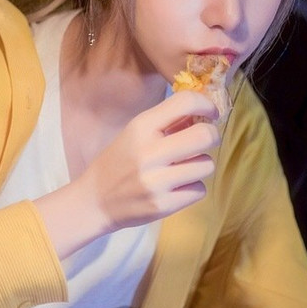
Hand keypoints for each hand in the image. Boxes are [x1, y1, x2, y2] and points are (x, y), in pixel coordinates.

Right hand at [37, 89, 219, 256]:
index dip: (207, 104)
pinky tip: (176, 187)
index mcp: (141, 127)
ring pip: (207, 165)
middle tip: (203, 141)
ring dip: (200, 165)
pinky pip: (200, 190)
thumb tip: (205, 112)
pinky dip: (193, 188)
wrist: (94, 201)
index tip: (210, 113)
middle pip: (205, 135)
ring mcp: (156, 181)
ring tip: (183, 168)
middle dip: (212, 136)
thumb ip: (167, 121)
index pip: (186, 102)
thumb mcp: (135, 133)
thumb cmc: (118, 162)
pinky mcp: (163, 205)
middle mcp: (149, 152)